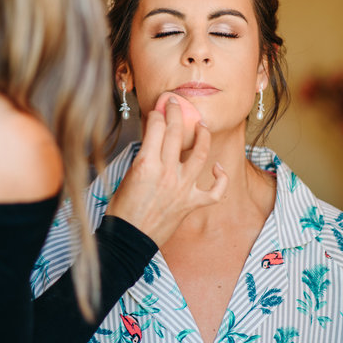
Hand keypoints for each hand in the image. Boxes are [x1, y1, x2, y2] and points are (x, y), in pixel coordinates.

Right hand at [105, 95, 228, 246]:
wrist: (130, 238)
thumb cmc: (123, 208)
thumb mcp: (127, 175)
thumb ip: (144, 157)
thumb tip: (154, 142)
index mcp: (146, 164)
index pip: (156, 127)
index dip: (157, 114)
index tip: (157, 110)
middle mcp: (167, 173)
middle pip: (176, 133)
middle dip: (176, 112)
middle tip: (176, 104)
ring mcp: (183, 188)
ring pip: (201, 153)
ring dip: (203, 135)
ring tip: (202, 125)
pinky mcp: (192, 203)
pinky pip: (215, 191)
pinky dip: (220, 178)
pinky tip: (217, 168)